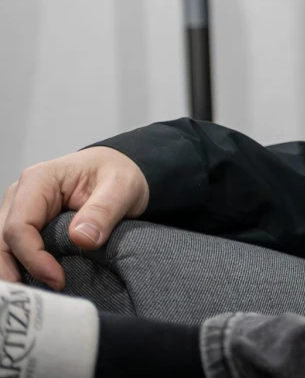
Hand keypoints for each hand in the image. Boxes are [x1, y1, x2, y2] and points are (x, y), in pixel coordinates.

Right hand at [0, 147, 149, 289]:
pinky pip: (13, 251)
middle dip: (12, 274)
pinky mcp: (25, 226)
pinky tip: (34, 289)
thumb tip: (81, 239)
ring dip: (13, 274)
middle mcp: (20, 195)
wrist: (119, 171)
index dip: (33, 258)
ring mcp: (18, 211)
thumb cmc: (118, 173)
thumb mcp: (122, 187)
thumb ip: (103, 210)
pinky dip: (20, 270)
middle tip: (36, 303)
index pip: (19, 226)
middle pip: (1, 242)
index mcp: (38, 181)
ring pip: (2, 249)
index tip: (58, 280)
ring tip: (33, 301)